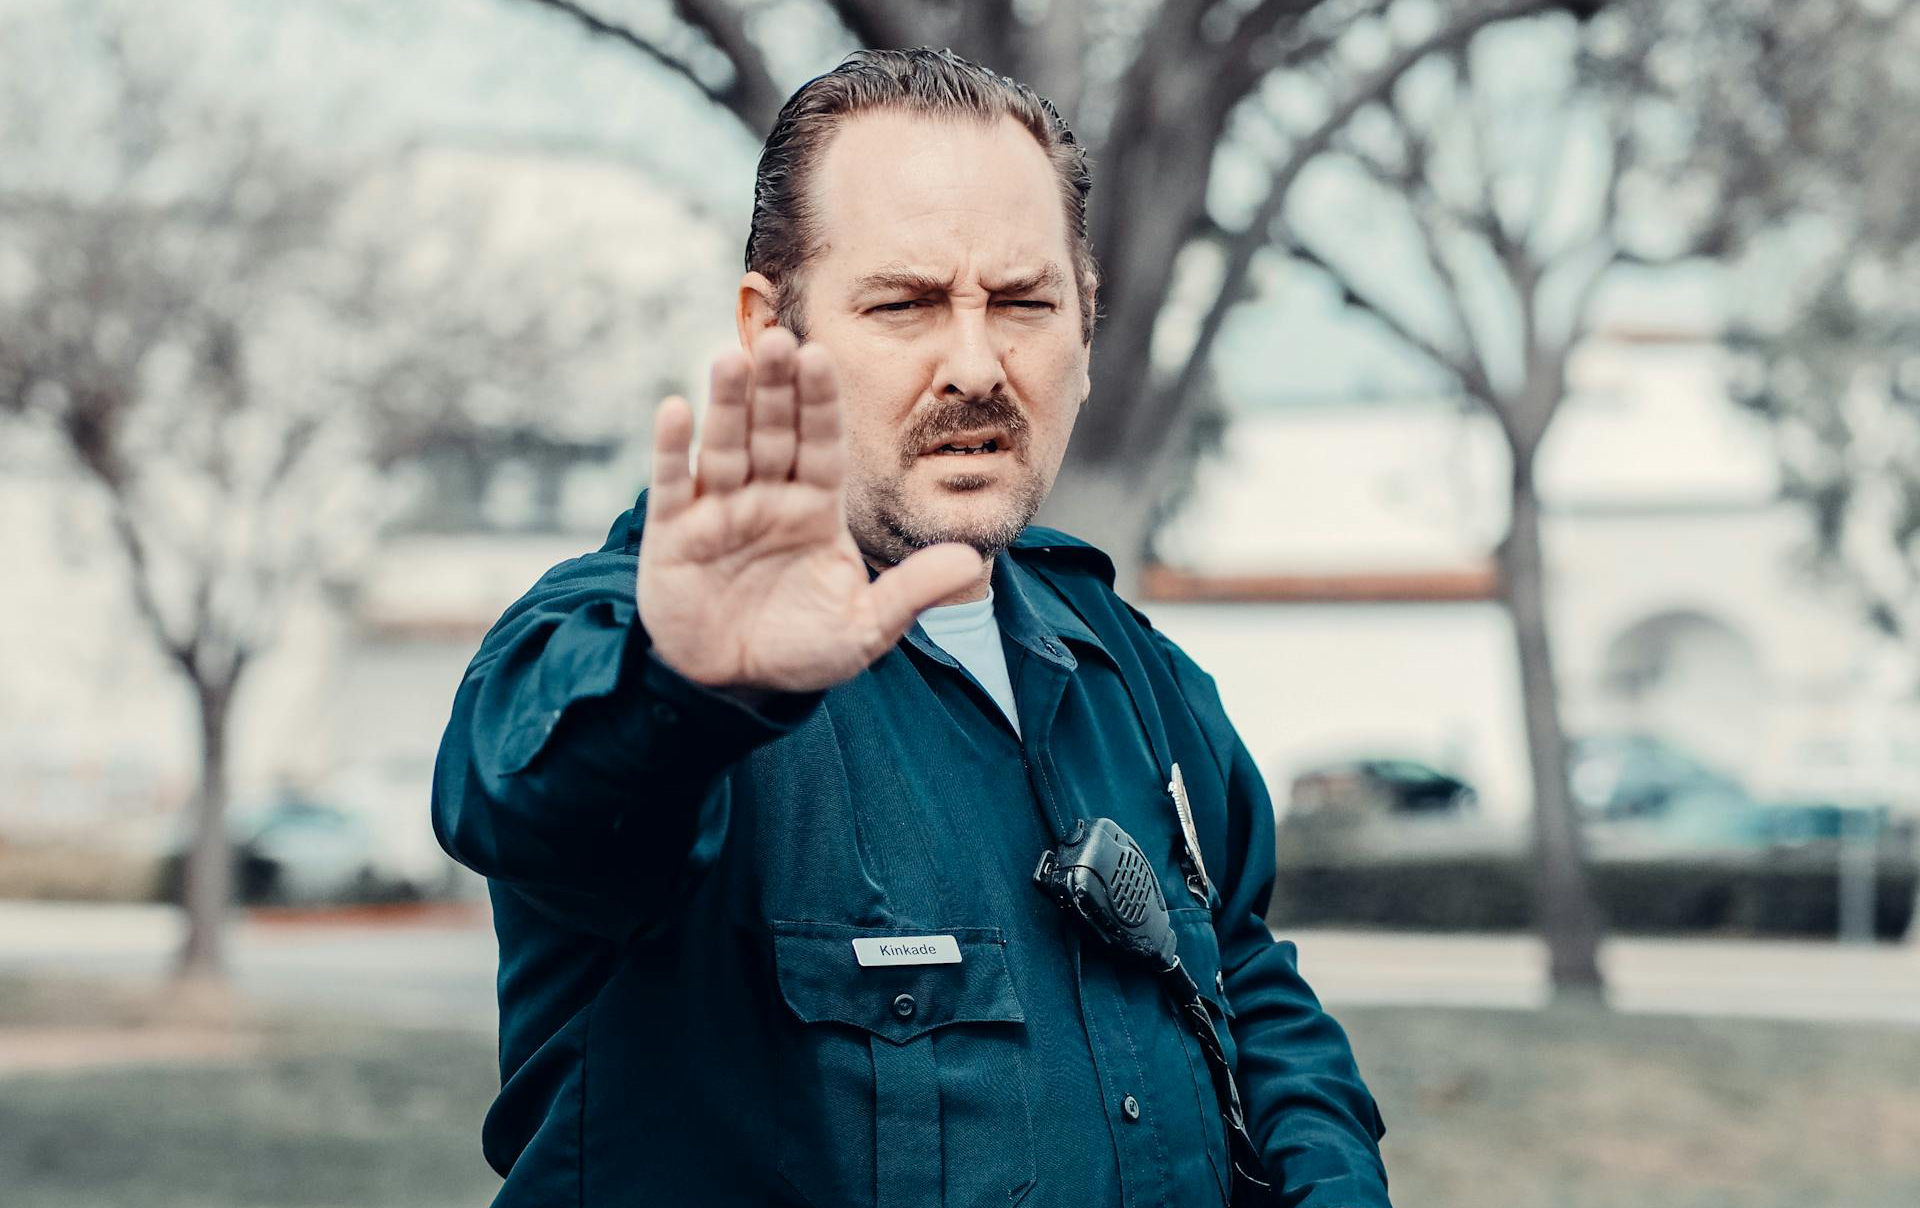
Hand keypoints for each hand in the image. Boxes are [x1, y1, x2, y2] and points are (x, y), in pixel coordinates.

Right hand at [638, 328, 981, 693]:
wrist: (737, 686)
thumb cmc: (803, 649)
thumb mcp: (865, 628)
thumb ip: (911, 592)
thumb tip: (969, 562)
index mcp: (816, 506)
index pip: (822, 443)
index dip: (820, 402)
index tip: (822, 356)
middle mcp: (768, 496)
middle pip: (774, 432)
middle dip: (776, 388)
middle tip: (780, 339)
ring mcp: (718, 510)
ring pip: (725, 446)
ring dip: (727, 404)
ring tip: (731, 359)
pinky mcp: (673, 534)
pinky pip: (672, 484)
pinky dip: (672, 449)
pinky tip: (676, 411)